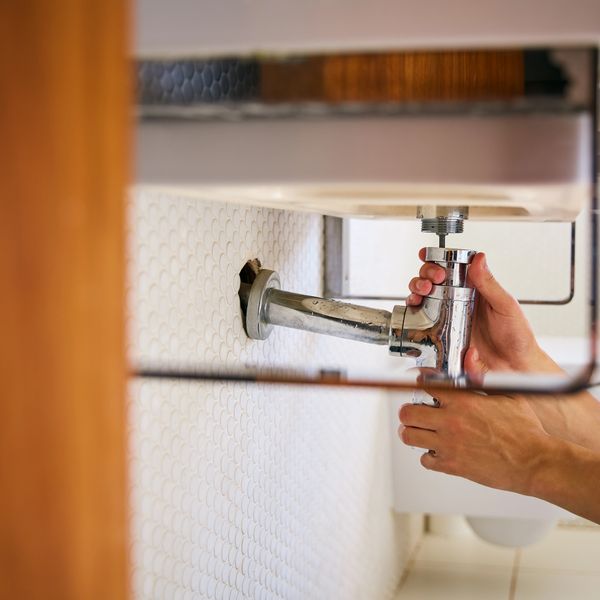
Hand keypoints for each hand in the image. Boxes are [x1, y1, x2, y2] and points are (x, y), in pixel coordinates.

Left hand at [398, 389, 550, 494]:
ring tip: (420, 431)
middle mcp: (451, 422)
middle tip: (415, 412)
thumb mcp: (506, 394)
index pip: (425, 385)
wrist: (534, 462)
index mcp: (463, 401)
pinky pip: (425, 460)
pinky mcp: (452, 466)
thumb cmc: (525, 431)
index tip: (418, 383)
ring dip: (411, 432)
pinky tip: (438, 451)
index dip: (418, 383)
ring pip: (409, 436)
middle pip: (407, 412)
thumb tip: (470, 356)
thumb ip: (482, 374)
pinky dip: (428, 455)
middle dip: (409, 411)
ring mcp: (449, 444)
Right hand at [407, 250, 559, 374]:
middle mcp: (456, 304)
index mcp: (472, 291)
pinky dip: (414, 320)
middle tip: (431, 280)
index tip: (427, 256)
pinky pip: (422, 328)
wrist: (514, 368)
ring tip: (422, 294)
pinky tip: (420, 316)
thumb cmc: (516, 337)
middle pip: (429, 283)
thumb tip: (479, 258)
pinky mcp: (441, 339)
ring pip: (421, 302)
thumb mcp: (505, 306)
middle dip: (423, 276)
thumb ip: (489, 283)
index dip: (434, 261)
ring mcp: (446, 321)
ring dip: (415, 294)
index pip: (449, 270)